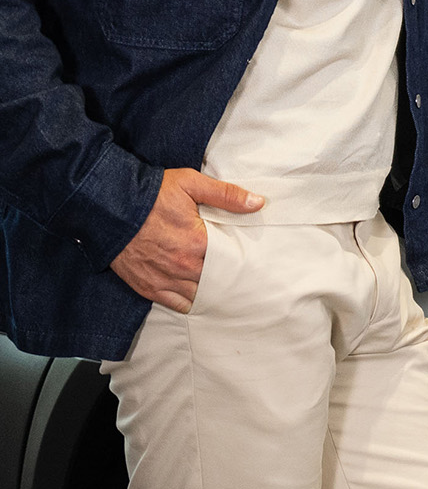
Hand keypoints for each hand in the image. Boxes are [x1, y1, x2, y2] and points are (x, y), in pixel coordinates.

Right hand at [111, 168, 262, 312]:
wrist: (108, 207)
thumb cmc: (151, 194)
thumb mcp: (191, 184)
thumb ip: (227, 195)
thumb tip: (258, 203)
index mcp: (197, 243)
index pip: (231, 260)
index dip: (241, 260)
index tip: (252, 261)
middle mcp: (182, 266)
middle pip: (216, 280)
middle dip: (227, 278)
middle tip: (241, 277)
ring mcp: (163, 279)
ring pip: (198, 295)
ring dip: (209, 292)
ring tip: (223, 288)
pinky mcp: (146, 286)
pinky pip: (174, 303)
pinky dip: (188, 302)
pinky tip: (198, 297)